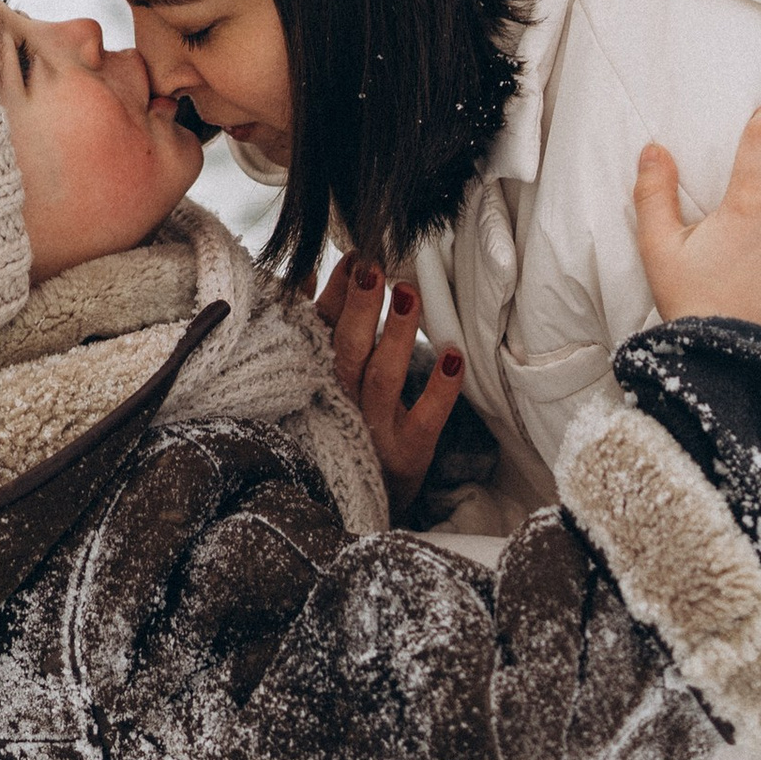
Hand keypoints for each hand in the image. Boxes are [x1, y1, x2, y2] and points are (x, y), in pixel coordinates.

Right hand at [310, 256, 469, 518]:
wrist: (360, 502)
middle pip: (347, 349)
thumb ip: (314, 322)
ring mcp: (374, 429)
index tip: (356, 257)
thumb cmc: (344, 423)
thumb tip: (305, 273)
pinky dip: (440, 389)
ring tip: (408, 293)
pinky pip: (425, 419)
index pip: (321, 329)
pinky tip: (454, 357)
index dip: (336, 292)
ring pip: (382, 377)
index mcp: (319, 379)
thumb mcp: (321, 376)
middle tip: (375, 268)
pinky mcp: (408, 453)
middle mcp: (341, 403)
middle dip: (360, 307)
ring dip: (395, 335)